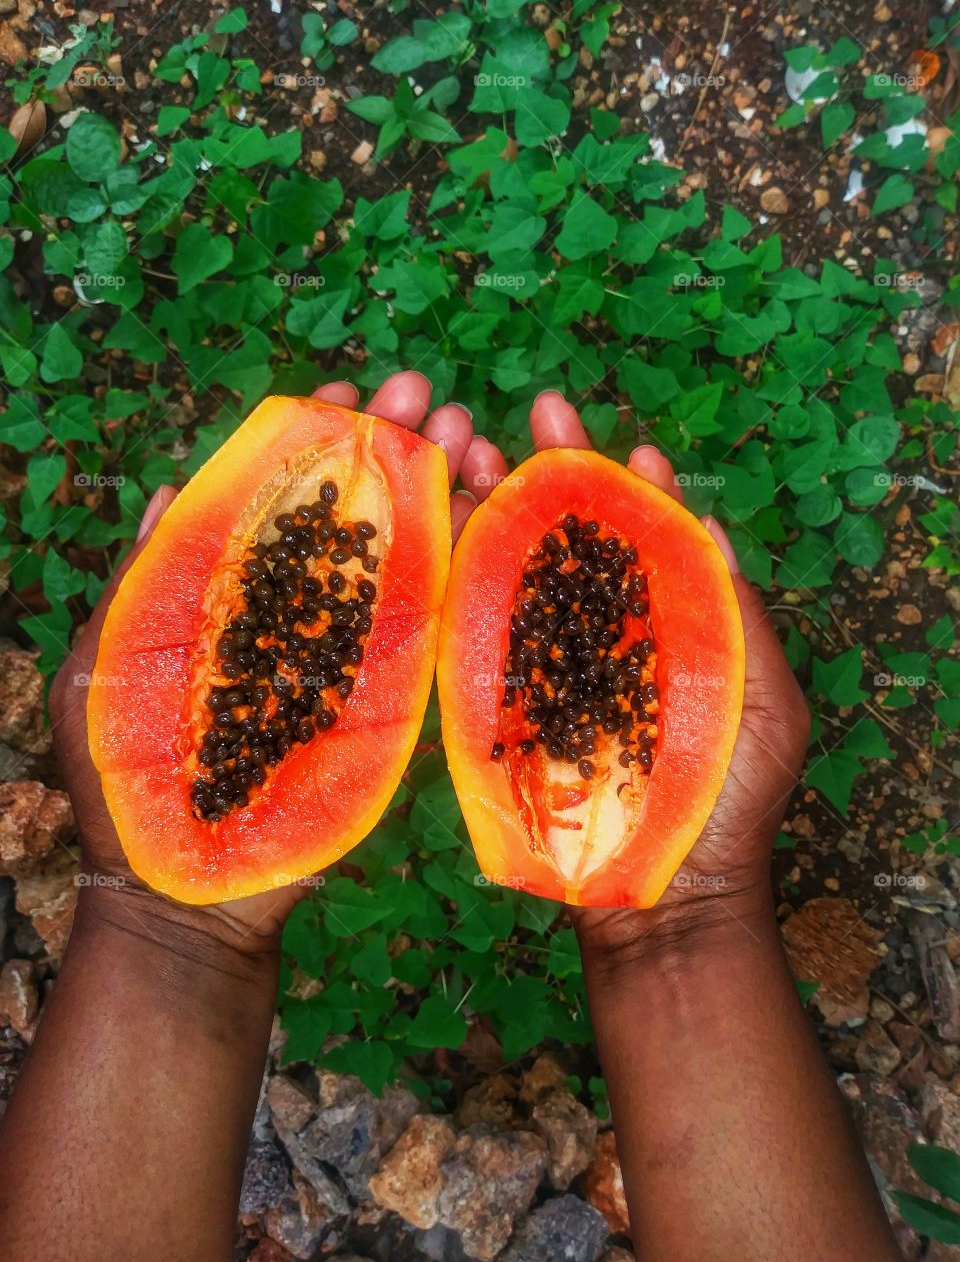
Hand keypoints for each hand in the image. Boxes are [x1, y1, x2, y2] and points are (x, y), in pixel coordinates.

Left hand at [50, 372, 475, 959]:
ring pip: (403, 557)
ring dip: (439, 488)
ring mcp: (350, 659)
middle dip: (390, 446)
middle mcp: (301, 616)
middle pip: (354, 515)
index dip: (311, 442)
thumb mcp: (103, 675)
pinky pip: (431, 631)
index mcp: (237, 598)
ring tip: (470, 430)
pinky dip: (462, 569)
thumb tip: (172, 490)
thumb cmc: (127, 791)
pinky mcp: (388, 706)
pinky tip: (488, 511)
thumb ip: (142, 586)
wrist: (186, 898)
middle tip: (425, 394)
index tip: (340, 392)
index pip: (281, 500)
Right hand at [457, 391, 810, 960]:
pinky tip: (446, 519)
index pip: (639, 537)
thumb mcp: (764, 704)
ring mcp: (543, 666)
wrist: (666, 900)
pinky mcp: (497, 703)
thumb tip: (704, 526)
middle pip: (568, 538)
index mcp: (660, 625)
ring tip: (476, 440)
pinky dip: (454, 572)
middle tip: (538, 414)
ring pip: (514, 568)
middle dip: (552, 472)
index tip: (622, 444)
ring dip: (495, 500)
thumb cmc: (729, 804)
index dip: (628, 486)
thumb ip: (735, 615)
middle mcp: (596, 634)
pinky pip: (472, 631)